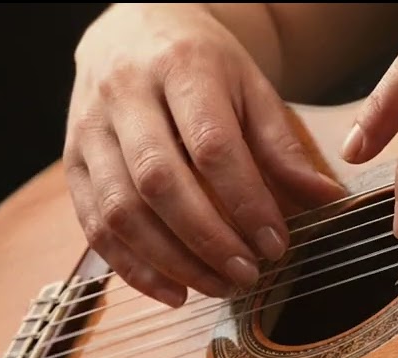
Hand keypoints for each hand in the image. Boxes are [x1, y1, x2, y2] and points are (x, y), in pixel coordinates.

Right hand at [64, 3, 345, 306]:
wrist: (135, 26)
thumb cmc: (201, 63)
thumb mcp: (251, 87)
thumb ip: (281, 146)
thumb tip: (326, 200)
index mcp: (180, 67)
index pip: (211, 146)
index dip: (245, 202)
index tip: (276, 244)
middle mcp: (124, 94)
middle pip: (159, 182)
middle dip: (207, 240)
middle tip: (247, 276)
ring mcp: (89, 128)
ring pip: (120, 210)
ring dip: (171, 262)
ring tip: (217, 287)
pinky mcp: (71, 161)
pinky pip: (94, 225)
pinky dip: (133, 268)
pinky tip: (173, 291)